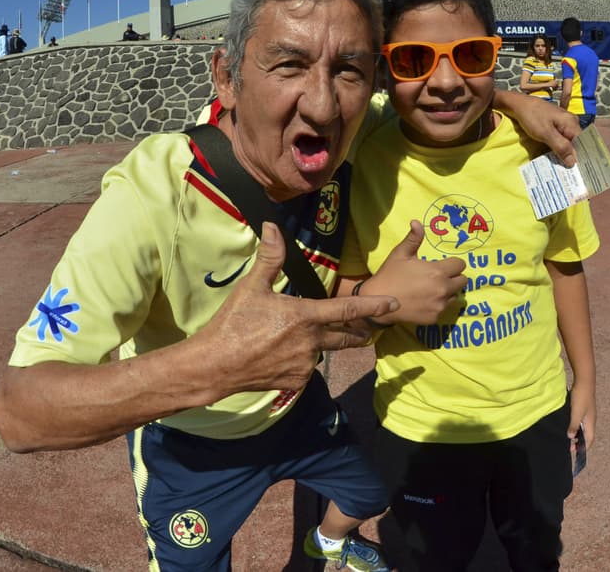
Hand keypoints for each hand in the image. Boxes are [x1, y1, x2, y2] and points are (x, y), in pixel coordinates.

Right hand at [197, 223, 399, 393]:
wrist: (215, 365)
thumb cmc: (234, 323)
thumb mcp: (252, 287)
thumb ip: (270, 257)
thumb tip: (272, 227)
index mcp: (305, 316)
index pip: (348, 310)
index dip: (374, 306)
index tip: (394, 304)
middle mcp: (311, 342)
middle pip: (345, 337)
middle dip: (358, 333)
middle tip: (367, 331)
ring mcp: (305, 365)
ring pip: (321, 353)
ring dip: (317, 346)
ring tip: (293, 340)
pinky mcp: (296, 382)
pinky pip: (305, 369)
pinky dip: (299, 362)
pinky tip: (279, 356)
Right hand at [363, 221, 466, 324]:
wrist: (379, 300)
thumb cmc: (390, 274)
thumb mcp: (400, 253)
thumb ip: (413, 238)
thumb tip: (416, 221)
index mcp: (438, 272)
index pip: (460, 265)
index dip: (453, 264)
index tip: (443, 265)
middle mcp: (443, 289)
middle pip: (463, 281)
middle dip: (454, 277)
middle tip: (439, 277)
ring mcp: (440, 305)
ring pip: (454, 296)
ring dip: (447, 292)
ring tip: (430, 290)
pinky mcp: (434, 318)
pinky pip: (443, 309)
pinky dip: (437, 305)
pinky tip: (423, 302)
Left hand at [515, 99, 579, 167]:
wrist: (519, 104)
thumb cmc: (532, 117)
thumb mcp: (545, 133)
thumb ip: (560, 147)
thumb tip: (573, 162)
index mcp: (571, 123)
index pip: (582, 144)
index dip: (579, 157)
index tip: (576, 172)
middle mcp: (571, 122)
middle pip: (576, 143)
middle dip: (571, 156)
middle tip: (567, 173)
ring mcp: (564, 122)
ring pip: (568, 141)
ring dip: (564, 152)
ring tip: (561, 167)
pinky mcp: (556, 124)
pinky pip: (562, 138)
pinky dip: (558, 147)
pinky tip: (555, 155)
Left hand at [569, 386, 595, 452]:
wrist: (584, 381)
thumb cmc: (581, 397)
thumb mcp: (576, 413)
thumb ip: (573, 426)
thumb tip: (571, 438)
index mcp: (590, 423)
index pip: (589, 440)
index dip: (583, 447)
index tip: (573, 450)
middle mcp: (590, 420)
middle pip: (586, 435)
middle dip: (579, 441)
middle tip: (568, 444)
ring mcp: (587, 414)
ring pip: (582, 428)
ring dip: (576, 433)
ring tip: (567, 436)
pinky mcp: (583, 408)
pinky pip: (580, 421)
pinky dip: (575, 425)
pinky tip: (567, 424)